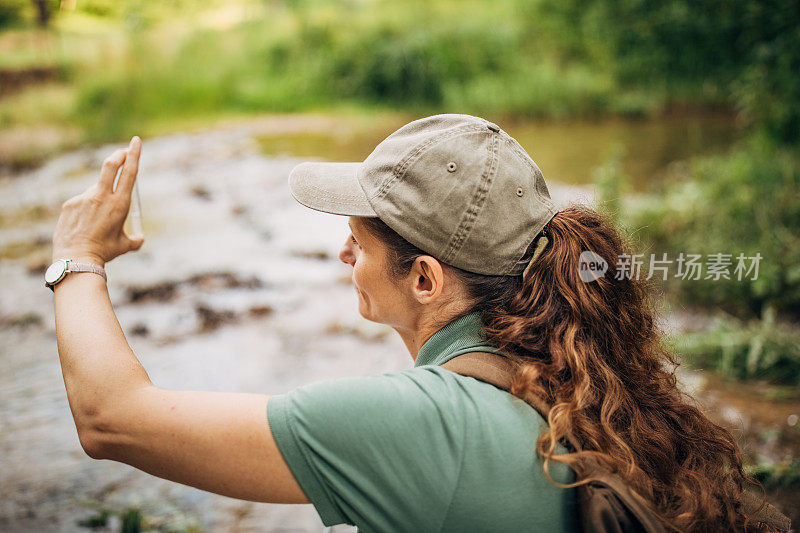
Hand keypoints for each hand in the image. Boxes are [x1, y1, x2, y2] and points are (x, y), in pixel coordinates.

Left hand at [52, 137, 144, 265]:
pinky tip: (83, 226)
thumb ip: (135, 238)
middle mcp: (101, 197)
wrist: (76, 258)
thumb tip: (140, 238)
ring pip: (96, 190)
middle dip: (118, 155)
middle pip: (110, 166)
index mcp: (119, 204)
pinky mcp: (70, 204)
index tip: (135, 142)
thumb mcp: (125, 245)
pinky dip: (86, 210)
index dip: (133, 155)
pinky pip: (82, 202)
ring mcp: (84, 199)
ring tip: (96, 222)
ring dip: (100, 198)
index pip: (129, 173)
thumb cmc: (104, 252)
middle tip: (123, 151)